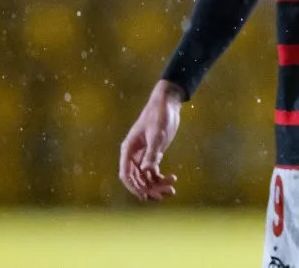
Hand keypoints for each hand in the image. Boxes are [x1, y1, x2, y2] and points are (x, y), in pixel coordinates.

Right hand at [119, 80, 182, 201]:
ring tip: (171, 191)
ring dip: (156, 185)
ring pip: (146, 177)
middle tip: (162, 196)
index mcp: (129, 149)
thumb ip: (152, 152)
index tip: (144, 195)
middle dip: (148, 189)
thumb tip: (147, 171)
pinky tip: (172, 179)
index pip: (126, 174)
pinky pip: (154, 171)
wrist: (168, 104)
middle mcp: (134, 155)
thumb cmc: (159, 116)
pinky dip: (161, 177)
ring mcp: (143, 155)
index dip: (133, 187)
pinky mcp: (153, 154)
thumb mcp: (157, 134)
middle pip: (137, 178)